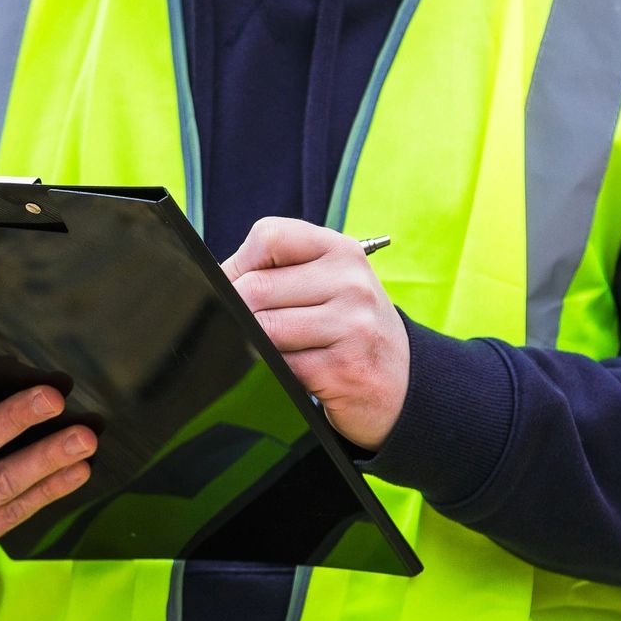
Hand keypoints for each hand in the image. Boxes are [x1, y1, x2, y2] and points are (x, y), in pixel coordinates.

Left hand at [223, 217, 408, 450]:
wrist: (404, 384)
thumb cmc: (352, 328)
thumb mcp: (331, 284)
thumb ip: (281, 272)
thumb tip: (217, 280)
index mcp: (342, 251)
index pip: (269, 236)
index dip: (240, 263)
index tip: (238, 284)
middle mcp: (351, 283)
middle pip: (256, 287)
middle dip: (241, 311)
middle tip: (254, 326)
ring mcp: (351, 325)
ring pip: (264, 328)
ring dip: (259, 344)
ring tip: (282, 348)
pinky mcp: (343, 368)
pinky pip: (281, 365)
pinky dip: (278, 370)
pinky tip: (300, 370)